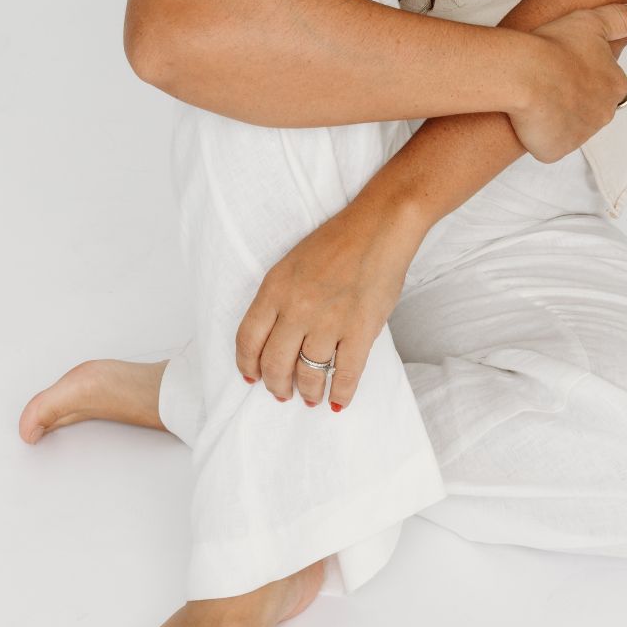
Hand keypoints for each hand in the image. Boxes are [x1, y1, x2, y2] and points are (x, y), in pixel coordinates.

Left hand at [236, 196, 421, 412]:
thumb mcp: (292, 263)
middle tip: (281, 394)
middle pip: (274, 363)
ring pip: (308, 374)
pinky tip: (338, 400)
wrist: (379, 226)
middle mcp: (297, 308)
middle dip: (276, 385)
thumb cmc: (338, 241)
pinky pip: (345, 374)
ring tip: (310, 398)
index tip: (251, 376)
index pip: (248, 338)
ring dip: (307, 393)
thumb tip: (276, 336)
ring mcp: (329, 321)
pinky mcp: (360, 329)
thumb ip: (280, 299)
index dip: (247, 364)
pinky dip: (340, 393)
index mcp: (275, 288)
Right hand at [506, 1, 626, 161]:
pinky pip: (549, 145)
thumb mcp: (592, 20)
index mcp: (616, 86)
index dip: (584, 76)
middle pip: (591, 109)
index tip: (566, 66)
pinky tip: (527, 116)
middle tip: (549, 81)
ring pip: (570, 128)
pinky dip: (539, 134)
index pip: (606, 85)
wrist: (523, 73)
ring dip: (557, 116)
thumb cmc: (555, 45)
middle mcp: (604, 115)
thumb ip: (621, 18)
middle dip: (573, 99)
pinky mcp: (555, 151)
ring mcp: (580, 137)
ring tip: (535, 96)